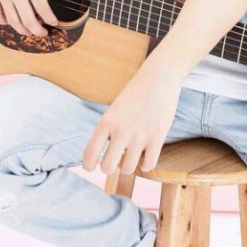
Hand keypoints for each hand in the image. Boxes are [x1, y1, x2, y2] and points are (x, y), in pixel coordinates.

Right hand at [0, 0, 77, 36]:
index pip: (42, 8)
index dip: (50, 19)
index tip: (54, 22)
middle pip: (27, 20)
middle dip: (38, 31)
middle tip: (44, 33)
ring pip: (12, 21)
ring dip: (23, 30)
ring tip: (30, 31)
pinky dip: (5, 23)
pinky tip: (12, 22)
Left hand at [82, 58, 183, 174]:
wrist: (158, 77)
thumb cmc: (136, 93)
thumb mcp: (115, 109)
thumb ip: (109, 131)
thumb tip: (109, 158)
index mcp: (106, 122)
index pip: (89, 155)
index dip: (88, 165)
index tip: (92, 166)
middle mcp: (120, 131)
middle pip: (107, 168)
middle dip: (110, 167)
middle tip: (116, 160)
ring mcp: (139, 135)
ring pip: (128, 169)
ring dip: (129, 165)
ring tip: (132, 155)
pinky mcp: (158, 137)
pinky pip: (148, 164)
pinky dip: (146, 164)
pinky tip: (147, 156)